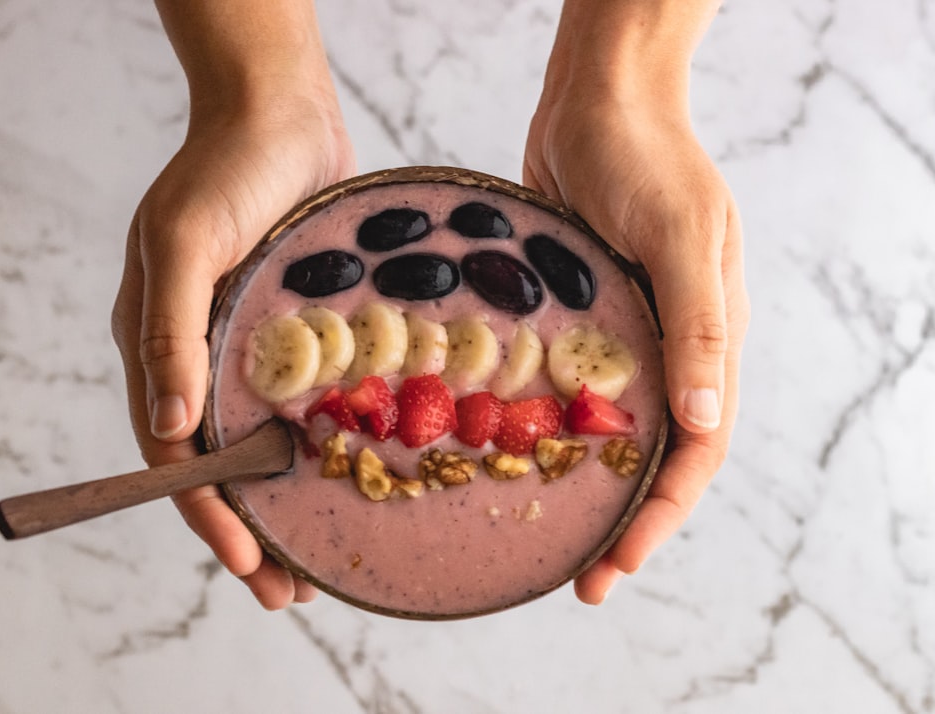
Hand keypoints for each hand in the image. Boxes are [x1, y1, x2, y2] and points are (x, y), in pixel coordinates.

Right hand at [111, 94, 353, 608]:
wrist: (281, 112)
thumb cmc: (228, 168)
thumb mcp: (187, 240)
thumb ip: (170, 330)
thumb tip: (172, 428)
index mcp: (160, 345)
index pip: (175, 455)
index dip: (210, 515)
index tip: (248, 564)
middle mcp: (201, 356)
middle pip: (222, 465)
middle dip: (252, 533)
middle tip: (292, 593)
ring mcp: (249, 347)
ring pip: (266, 445)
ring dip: (290, 505)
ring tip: (323, 561)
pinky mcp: (296, 333)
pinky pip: (305, 403)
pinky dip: (322, 448)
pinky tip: (356, 477)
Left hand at [524, 36, 749, 602]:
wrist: (597, 102)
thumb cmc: (647, 159)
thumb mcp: (680, 237)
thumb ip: (697, 328)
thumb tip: (707, 425)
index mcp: (708, 340)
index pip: (697, 452)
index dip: (662, 516)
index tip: (616, 565)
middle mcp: (667, 348)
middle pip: (654, 456)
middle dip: (624, 522)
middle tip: (582, 581)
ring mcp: (620, 334)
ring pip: (609, 429)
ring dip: (584, 485)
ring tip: (545, 536)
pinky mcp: (574, 318)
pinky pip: (564, 386)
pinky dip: (547, 427)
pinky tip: (507, 454)